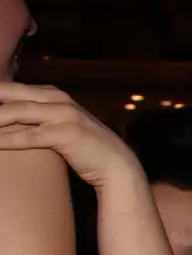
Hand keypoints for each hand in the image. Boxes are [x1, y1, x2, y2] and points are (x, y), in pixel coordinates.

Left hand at [0, 82, 141, 188]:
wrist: (117, 165)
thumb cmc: (84, 149)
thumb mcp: (61, 126)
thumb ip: (38, 118)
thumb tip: (10, 119)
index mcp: (53, 94)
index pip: (9, 89)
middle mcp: (57, 100)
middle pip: (7, 95)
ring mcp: (62, 115)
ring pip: (13, 113)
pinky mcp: (64, 135)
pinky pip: (25, 136)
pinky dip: (3, 140)